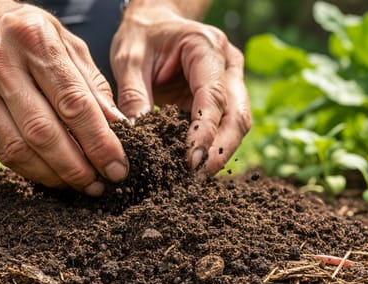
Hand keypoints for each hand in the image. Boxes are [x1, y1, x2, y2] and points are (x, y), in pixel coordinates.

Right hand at [0, 2, 128, 194]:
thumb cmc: (25, 33)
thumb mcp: (65, 41)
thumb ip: (92, 83)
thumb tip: (117, 126)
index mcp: (34, 40)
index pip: (73, 102)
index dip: (99, 141)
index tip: (117, 166)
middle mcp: (1, 63)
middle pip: (44, 132)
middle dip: (76, 167)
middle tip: (99, 184)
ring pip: (20, 149)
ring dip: (53, 175)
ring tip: (79, 184)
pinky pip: (2, 152)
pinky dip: (30, 169)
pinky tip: (51, 174)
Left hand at [110, 4, 250, 173]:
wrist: (154, 23)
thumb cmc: (142, 36)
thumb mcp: (129, 59)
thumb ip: (133, 95)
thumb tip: (136, 136)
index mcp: (206, 47)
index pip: (214, 95)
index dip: (206, 131)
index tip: (191, 159)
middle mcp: (228, 63)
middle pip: (238, 114)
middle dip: (221, 149)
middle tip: (197, 176)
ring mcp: (231, 80)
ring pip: (238, 124)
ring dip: (220, 152)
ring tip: (195, 176)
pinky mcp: (225, 97)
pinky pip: (225, 126)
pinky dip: (213, 147)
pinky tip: (195, 165)